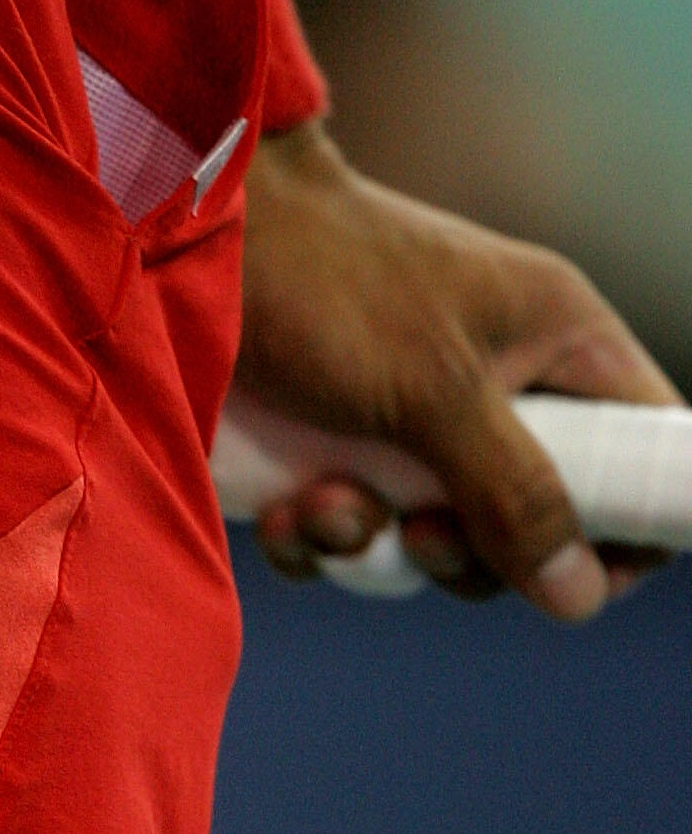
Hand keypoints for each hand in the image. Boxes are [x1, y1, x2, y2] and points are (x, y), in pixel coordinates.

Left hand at [238, 121, 679, 618]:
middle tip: (421, 534)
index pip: (650, 450)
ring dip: (371, 551)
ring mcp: (409, 428)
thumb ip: (514, 492)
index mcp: (558, 345)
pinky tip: (279, 511)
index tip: (573, 575)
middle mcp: (496, 391)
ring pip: (430, 547)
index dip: (632, 526)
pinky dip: (312, 541)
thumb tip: (578, 593)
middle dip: (467, 557)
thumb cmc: (328, 285)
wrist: (188, 240)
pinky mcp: (328, 453)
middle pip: (533, 530)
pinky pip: (347, 540)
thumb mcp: (436, 391)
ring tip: (321, 503)